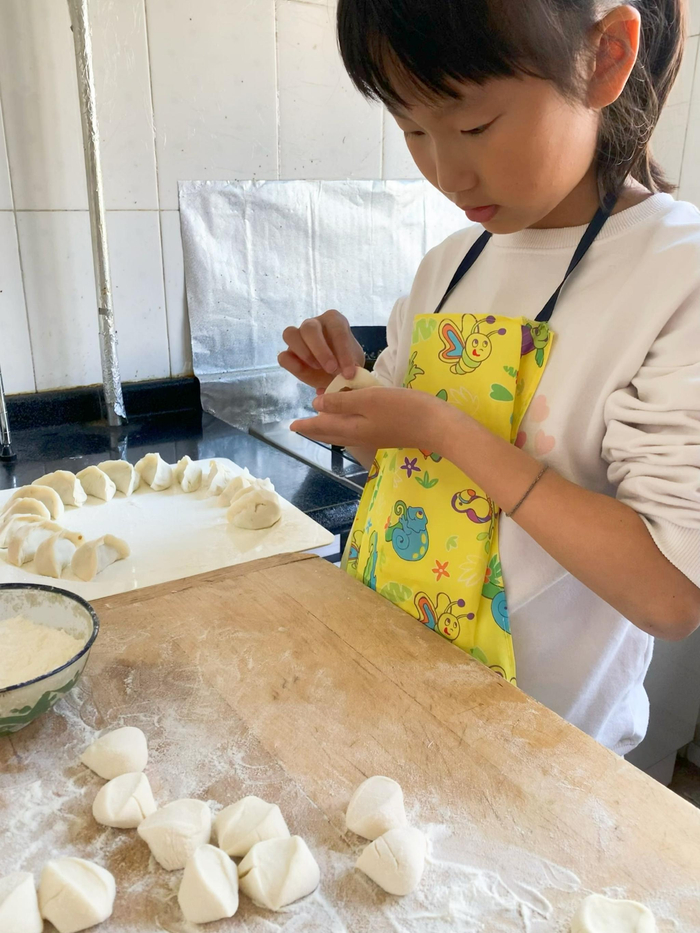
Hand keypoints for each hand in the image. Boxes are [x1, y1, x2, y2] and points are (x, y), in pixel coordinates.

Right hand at [279, 309, 365, 389]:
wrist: (336, 373)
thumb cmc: (346, 363)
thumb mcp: (355, 364)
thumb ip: (352, 368)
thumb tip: (347, 377)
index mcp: (334, 320)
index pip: (337, 330)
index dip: (344, 352)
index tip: (349, 373)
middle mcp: (314, 323)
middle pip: (309, 328)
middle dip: (320, 350)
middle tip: (332, 369)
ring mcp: (298, 337)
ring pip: (290, 334)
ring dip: (304, 353)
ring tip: (317, 369)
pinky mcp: (289, 354)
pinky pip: (283, 356)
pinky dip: (291, 365)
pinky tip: (303, 372)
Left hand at [290, 387, 456, 451]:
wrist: (437, 426)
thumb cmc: (403, 409)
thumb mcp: (369, 399)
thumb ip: (342, 402)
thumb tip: (317, 405)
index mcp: (353, 428)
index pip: (323, 427)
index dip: (307, 425)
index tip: (291, 426)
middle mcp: (360, 436)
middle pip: (332, 433)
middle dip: (316, 429)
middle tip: (302, 426)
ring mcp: (375, 437)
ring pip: (344, 433)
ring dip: (330, 427)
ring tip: (322, 420)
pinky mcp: (387, 433)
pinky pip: (357, 430)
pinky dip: (346, 424)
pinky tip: (351, 418)